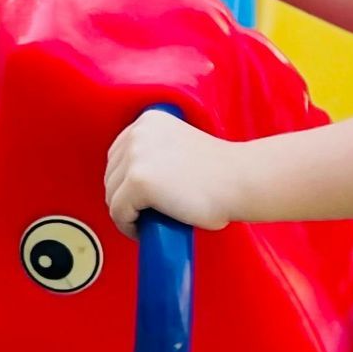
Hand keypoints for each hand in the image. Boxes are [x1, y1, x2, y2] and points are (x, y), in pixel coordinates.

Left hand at [104, 109, 236, 236]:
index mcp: (148, 121)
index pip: (118, 156)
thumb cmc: (222, 173)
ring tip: (148, 223)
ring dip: (126, 213)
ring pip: (112, 196)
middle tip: (147, 214)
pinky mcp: (137, 182)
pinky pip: (118, 213)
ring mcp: (135, 156)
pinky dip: (128, 226)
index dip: (126, 182)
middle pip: (111, 175)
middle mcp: (137, 133)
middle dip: (125, 198)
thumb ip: (157, 151)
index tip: (141, 199)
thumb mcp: (180, 144)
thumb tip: (134, 179)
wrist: (241, 181)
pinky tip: (145, 231)